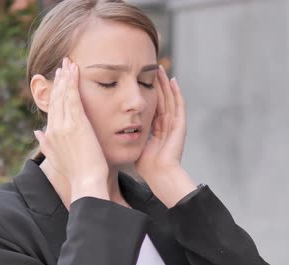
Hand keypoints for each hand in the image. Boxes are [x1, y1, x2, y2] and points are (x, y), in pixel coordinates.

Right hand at [34, 58, 108, 201]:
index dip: (54, 93)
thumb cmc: (77, 174)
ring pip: (63, 95)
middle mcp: (54, 128)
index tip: (58, 80)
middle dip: (59, 80)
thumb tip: (37, 132)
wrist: (86, 182)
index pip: (52, 109)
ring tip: (69, 63)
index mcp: (50, 135)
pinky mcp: (77, 124)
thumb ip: (46, 144)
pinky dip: (72, 83)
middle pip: (55, 99)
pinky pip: (73, 98)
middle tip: (62, 65)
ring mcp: (65, 125)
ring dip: (66, 77)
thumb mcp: (57, 158)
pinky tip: (75, 71)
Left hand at [135, 66, 195, 207]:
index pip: (152, 104)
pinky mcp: (180, 125)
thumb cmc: (145, 164)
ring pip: (170, 98)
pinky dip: (177, 93)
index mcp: (156, 127)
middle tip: (150, 66)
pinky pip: (179, 105)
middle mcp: (166, 123)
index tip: (138, 77)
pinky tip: (173, 80)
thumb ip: (125, 132)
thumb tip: (108, 124)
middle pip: (161, 97)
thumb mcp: (133, 143)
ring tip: (160, 68)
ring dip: (165, 83)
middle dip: (156, 82)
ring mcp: (174, 123)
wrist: (159, 174)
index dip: (146, 91)